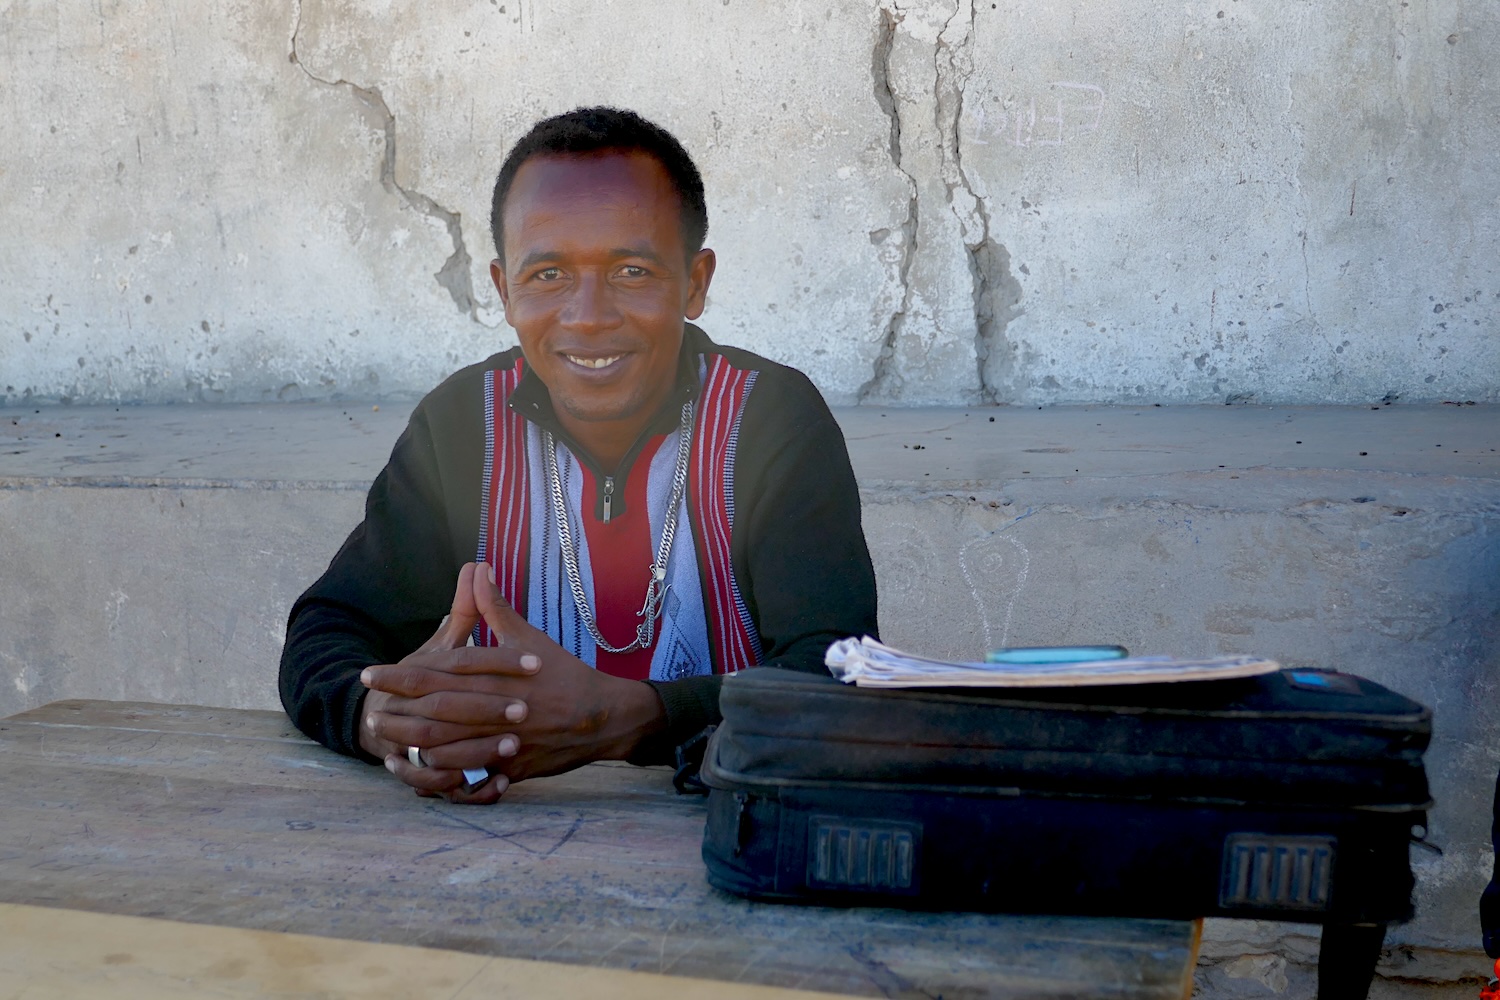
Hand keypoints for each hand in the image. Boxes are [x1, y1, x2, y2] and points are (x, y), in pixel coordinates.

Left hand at [361, 562, 666, 801]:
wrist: (603, 717)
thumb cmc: (563, 674)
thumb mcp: (527, 638)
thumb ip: (494, 608)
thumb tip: (476, 569)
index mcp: (496, 677)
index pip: (438, 675)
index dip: (400, 676)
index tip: (370, 675)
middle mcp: (496, 710)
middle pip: (436, 715)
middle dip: (398, 714)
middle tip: (368, 714)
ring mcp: (503, 742)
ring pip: (448, 749)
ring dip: (413, 747)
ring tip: (386, 744)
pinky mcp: (512, 768)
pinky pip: (471, 776)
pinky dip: (443, 775)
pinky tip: (422, 772)